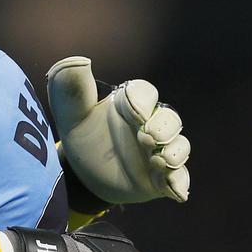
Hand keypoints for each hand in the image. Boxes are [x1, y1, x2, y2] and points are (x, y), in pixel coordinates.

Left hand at [47, 56, 189, 204]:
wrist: (81, 174)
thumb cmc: (81, 134)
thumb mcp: (71, 114)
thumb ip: (72, 90)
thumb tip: (79, 61)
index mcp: (130, 104)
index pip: (145, 92)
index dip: (143, 100)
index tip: (134, 111)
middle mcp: (149, 125)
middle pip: (170, 119)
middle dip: (164, 127)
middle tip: (146, 137)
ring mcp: (158, 151)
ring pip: (180, 147)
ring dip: (174, 153)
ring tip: (159, 159)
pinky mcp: (161, 178)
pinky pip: (178, 178)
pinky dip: (179, 183)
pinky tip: (175, 190)